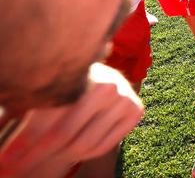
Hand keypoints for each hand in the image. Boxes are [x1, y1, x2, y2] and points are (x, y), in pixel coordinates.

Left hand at [0, 64, 142, 174]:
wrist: (105, 73)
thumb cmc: (64, 83)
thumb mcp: (45, 89)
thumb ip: (23, 107)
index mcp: (78, 76)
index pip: (44, 122)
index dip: (20, 146)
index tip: (3, 164)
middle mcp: (105, 86)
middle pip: (62, 136)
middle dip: (33, 159)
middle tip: (12, 173)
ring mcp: (123, 99)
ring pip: (83, 145)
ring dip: (56, 160)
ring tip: (34, 167)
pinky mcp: (135, 110)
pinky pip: (102, 147)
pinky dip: (81, 155)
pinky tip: (65, 155)